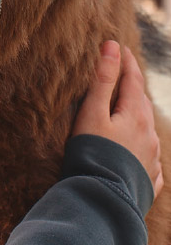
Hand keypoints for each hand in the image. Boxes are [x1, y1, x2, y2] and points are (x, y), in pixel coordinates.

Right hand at [73, 40, 162, 197]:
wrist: (103, 199)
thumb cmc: (93, 151)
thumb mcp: (92, 111)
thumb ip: (102, 78)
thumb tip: (112, 45)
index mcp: (136, 115)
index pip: (133, 80)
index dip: (127, 62)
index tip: (120, 47)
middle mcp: (150, 135)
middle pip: (142, 103)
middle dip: (132, 87)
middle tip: (121, 76)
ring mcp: (153, 158)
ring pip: (148, 128)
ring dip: (138, 114)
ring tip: (126, 109)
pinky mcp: (151, 178)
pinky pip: (150, 155)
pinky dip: (142, 143)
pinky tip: (135, 148)